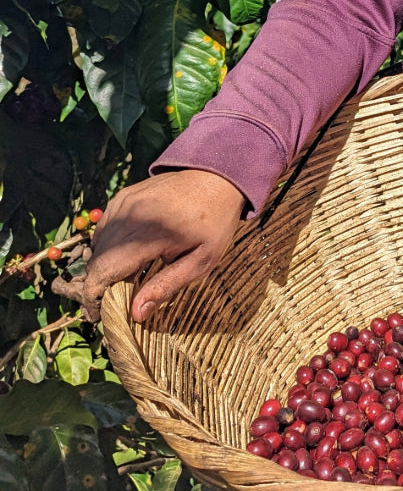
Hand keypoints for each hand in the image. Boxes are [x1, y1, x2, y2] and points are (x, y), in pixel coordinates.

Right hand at [81, 169, 246, 323]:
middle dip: (99, 285)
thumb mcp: (202, 260)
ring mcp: (124, 203)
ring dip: (103, 265)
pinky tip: (128, 252)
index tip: (98, 316)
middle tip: (117, 300)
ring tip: (125, 277)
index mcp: (149, 234)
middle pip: (96, 260)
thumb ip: (168, 285)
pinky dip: (108, 244)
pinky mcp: (124, 196)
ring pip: (97, 244)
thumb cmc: (215, 222)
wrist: (218, 178)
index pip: (102, 271)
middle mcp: (129, 215)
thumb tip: (135, 314)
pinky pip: (104, 227)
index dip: (92, 298)